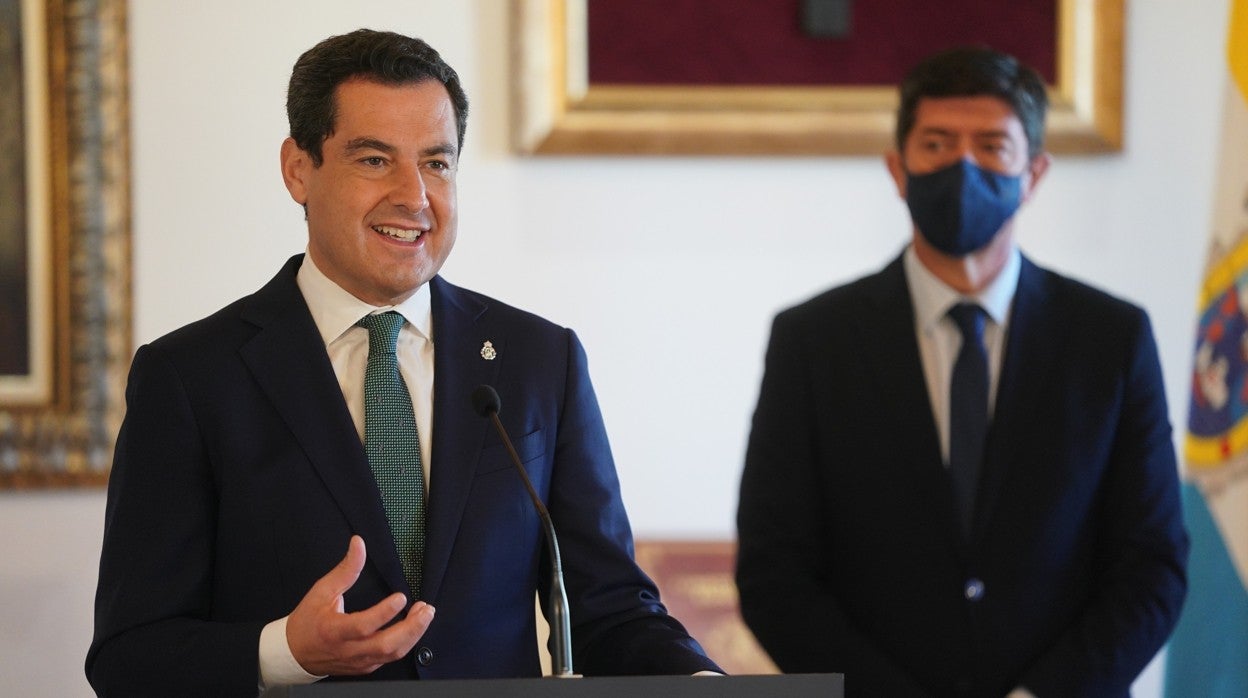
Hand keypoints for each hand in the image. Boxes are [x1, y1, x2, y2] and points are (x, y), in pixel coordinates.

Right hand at [286, 535, 434, 675]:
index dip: (384, 613)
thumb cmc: (307, 622)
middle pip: (385, 645)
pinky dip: (405, 643)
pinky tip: (413, 628)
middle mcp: (348, 649)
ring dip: (413, 635)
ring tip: (424, 615)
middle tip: (425, 609)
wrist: (295, 653)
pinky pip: (389, 658)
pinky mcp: (365, 666)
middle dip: (411, 628)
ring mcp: (358, 661)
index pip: (363, 625)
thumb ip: (345, 569)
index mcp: (334, 630)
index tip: (401, 597)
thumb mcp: (322, 591)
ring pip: (392, 654)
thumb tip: (358, 544)